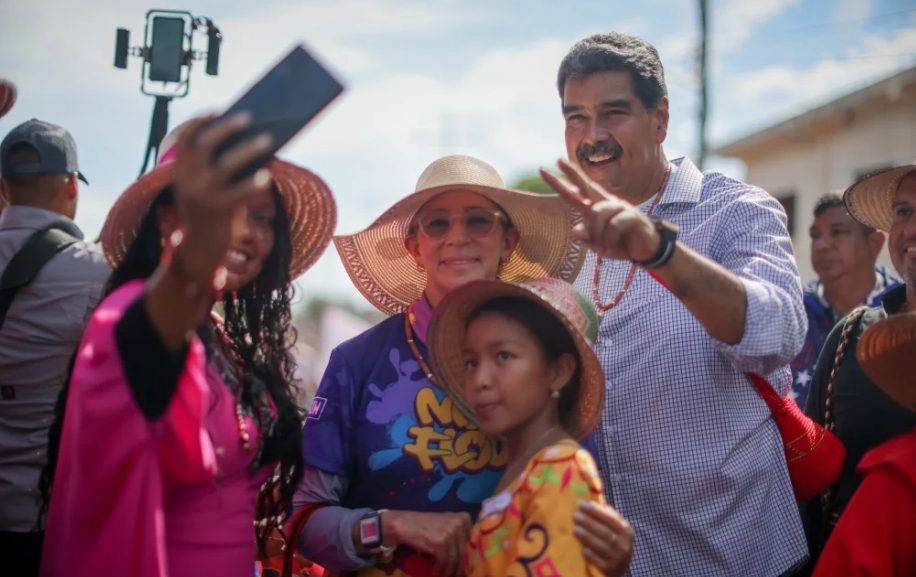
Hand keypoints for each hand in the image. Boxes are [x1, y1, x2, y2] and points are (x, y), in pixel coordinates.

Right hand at [170, 112, 272, 281]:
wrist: (198, 252)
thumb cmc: (208, 215)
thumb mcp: (203, 191)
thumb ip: (212, 170)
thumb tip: (244, 143)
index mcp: (181, 172)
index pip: (185, 139)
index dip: (199, 122)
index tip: (217, 110)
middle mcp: (188, 180)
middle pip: (205, 144)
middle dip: (227, 128)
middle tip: (249, 117)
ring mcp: (202, 195)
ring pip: (227, 164)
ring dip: (249, 149)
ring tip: (268, 140)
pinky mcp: (218, 210)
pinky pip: (240, 192)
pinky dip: (254, 182)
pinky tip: (268, 175)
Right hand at [385, 510, 471, 576]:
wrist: (405, 524)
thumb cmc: (427, 526)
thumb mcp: (447, 524)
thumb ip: (460, 535)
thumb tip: (471, 558)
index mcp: (464, 518)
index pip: (473, 542)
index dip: (470, 557)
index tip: (467, 568)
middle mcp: (459, 523)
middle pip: (465, 552)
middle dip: (460, 567)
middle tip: (456, 575)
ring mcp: (450, 533)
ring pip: (455, 559)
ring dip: (449, 571)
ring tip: (444, 575)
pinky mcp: (440, 543)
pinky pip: (445, 562)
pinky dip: (440, 569)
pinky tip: (435, 571)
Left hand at [540, 159, 660, 262]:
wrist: (645, 250)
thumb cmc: (619, 243)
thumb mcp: (598, 244)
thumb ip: (587, 237)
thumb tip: (575, 231)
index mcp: (595, 208)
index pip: (575, 193)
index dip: (561, 182)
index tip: (544, 170)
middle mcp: (605, 203)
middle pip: (587, 185)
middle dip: (573, 173)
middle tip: (558, 161)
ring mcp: (619, 207)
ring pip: (597, 212)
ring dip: (597, 233)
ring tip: (602, 247)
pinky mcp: (631, 215)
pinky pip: (614, 224)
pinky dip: (609, 238)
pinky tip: (610, 247)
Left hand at [574, 500, 633, 576]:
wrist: (619, 567)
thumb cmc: (614, 542)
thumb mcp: (616, 529)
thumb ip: (607, 515)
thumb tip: (591, 499)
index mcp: (626, 531)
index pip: (611, 518)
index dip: (596, 511)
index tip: (582, 504)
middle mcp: (625, 545)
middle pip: (605, 532)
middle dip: (589, 522)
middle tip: (575, 516)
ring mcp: (618, 559)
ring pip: (602, 546)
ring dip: (588, 537)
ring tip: (576, 529)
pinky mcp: (610, 570)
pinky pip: (600, 562)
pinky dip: (592, 555)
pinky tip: (583, 550)